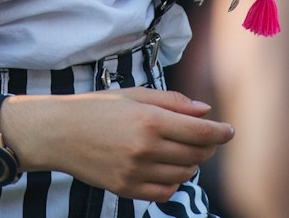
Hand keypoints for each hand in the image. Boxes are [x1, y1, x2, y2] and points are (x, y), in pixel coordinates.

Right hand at [1, 89, 231, 202]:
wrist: (59, 133)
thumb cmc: (97, 108)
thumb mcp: (134, 95)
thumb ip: (172, 102)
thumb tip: (205, 111)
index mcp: (149, 120)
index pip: (200, 132)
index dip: (220, 133)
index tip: (228, 131)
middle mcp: (145, 149)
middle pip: (196, 156)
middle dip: (206, 147)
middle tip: (202, 139)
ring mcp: (136, 172)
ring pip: (183, 175)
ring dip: (189, 164)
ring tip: (178, 151)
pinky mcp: (126, 189)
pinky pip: (164, 193)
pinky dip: (172, 183)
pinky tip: (164, 168)